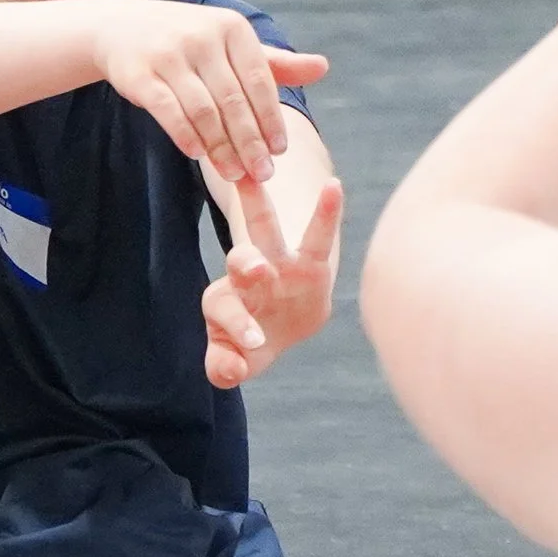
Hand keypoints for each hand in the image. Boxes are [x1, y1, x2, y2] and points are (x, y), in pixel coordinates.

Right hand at [91, 0, 328, 185]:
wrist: (120, 29)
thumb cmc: (188, 41)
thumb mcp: (231, 44)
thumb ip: (275, 63)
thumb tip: (323, 67)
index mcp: (232, 27)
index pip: (260, 80)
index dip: (271, 118)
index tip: (280, 151)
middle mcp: (202, 36)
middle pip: (233, 100)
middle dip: (251, 142)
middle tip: (263, 174)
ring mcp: (169, 54)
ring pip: (203, 110)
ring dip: (221, 147)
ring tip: (234, 174)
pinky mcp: (140, 73)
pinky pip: (168, 111)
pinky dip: (186, 135)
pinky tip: (198, 156)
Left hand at [202, 176, 343, 387]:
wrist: (283, 326)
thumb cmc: (252, 341)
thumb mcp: (239, 360)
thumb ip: (224, 367)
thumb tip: (233, 372)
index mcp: (225, 301)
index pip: (223, 308)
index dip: (235, 329)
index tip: (247, 356)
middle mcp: (248, 276)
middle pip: (241, 262)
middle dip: (246, 263)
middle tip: (254, 269)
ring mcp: (279, 263)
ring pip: (265, 229)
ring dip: (258, 207)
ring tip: (253, 186)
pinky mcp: (313, 262)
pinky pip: (320, 234)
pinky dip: (327, 211)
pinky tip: (334, 185)